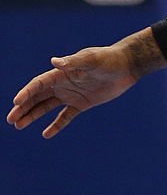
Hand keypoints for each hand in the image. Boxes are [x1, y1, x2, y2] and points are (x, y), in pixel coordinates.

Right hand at [7, 29, 163, 137]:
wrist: (126, 66)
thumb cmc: (108, 59)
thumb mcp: (91, 60)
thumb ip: (73, 62)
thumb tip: (54, 61)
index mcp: (61, 73)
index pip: (38, 84)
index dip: (27, 93)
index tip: (16, 103)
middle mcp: (63, 84)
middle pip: (38, 97)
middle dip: (23, 108)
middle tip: (11, 119)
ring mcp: (71, 94)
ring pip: (47, 107)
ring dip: (33, 115)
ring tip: (19, 125)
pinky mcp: (83, 104)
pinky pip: (66, 116)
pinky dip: (56, 125)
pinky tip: (46, 134)